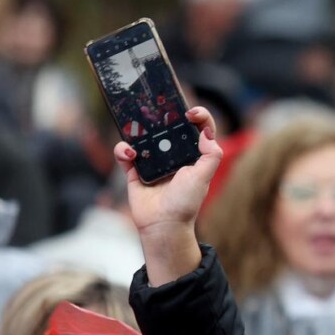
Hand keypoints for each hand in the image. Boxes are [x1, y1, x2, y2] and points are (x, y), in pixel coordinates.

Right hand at [113, 106, 222, 283]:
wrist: (163, 225)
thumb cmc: (186, 202)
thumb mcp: (203, 177)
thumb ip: (211, 155)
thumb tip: (206, 133)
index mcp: (193, 155)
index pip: (200, 129)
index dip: (199, 117)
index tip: (191, 113)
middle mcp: (174, 155)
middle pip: (169, 127)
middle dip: (163, 116)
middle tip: (157, 109)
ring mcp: (153, 162)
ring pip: (144, 137)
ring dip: (138, 130)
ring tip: (139, 131)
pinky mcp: (134, 170)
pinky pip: (125, 154)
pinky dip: (123, 150)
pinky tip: (130, 153)